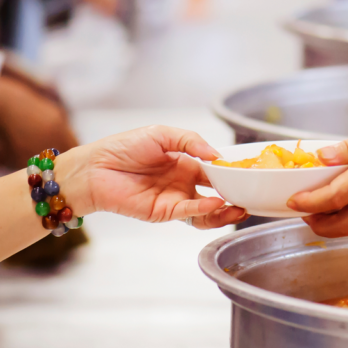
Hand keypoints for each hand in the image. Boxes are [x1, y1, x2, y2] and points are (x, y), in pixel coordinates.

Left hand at [64, 125, 247, 228]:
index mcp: (186, 164)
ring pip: (207, 211)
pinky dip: (204, 210)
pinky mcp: (163, 213)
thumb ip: (191, 141)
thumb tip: (217, 155)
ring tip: (238, 207)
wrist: (96, 167)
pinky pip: (189, 214)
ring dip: (224, 211)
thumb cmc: (124, 147)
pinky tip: (215, 203)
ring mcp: (175, 200)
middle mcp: (183, 184)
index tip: (248, 173)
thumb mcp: (162, 134)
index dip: (231, 174)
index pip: (216, 171)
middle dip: (234, 197)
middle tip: (250, 195)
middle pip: (216, 194)